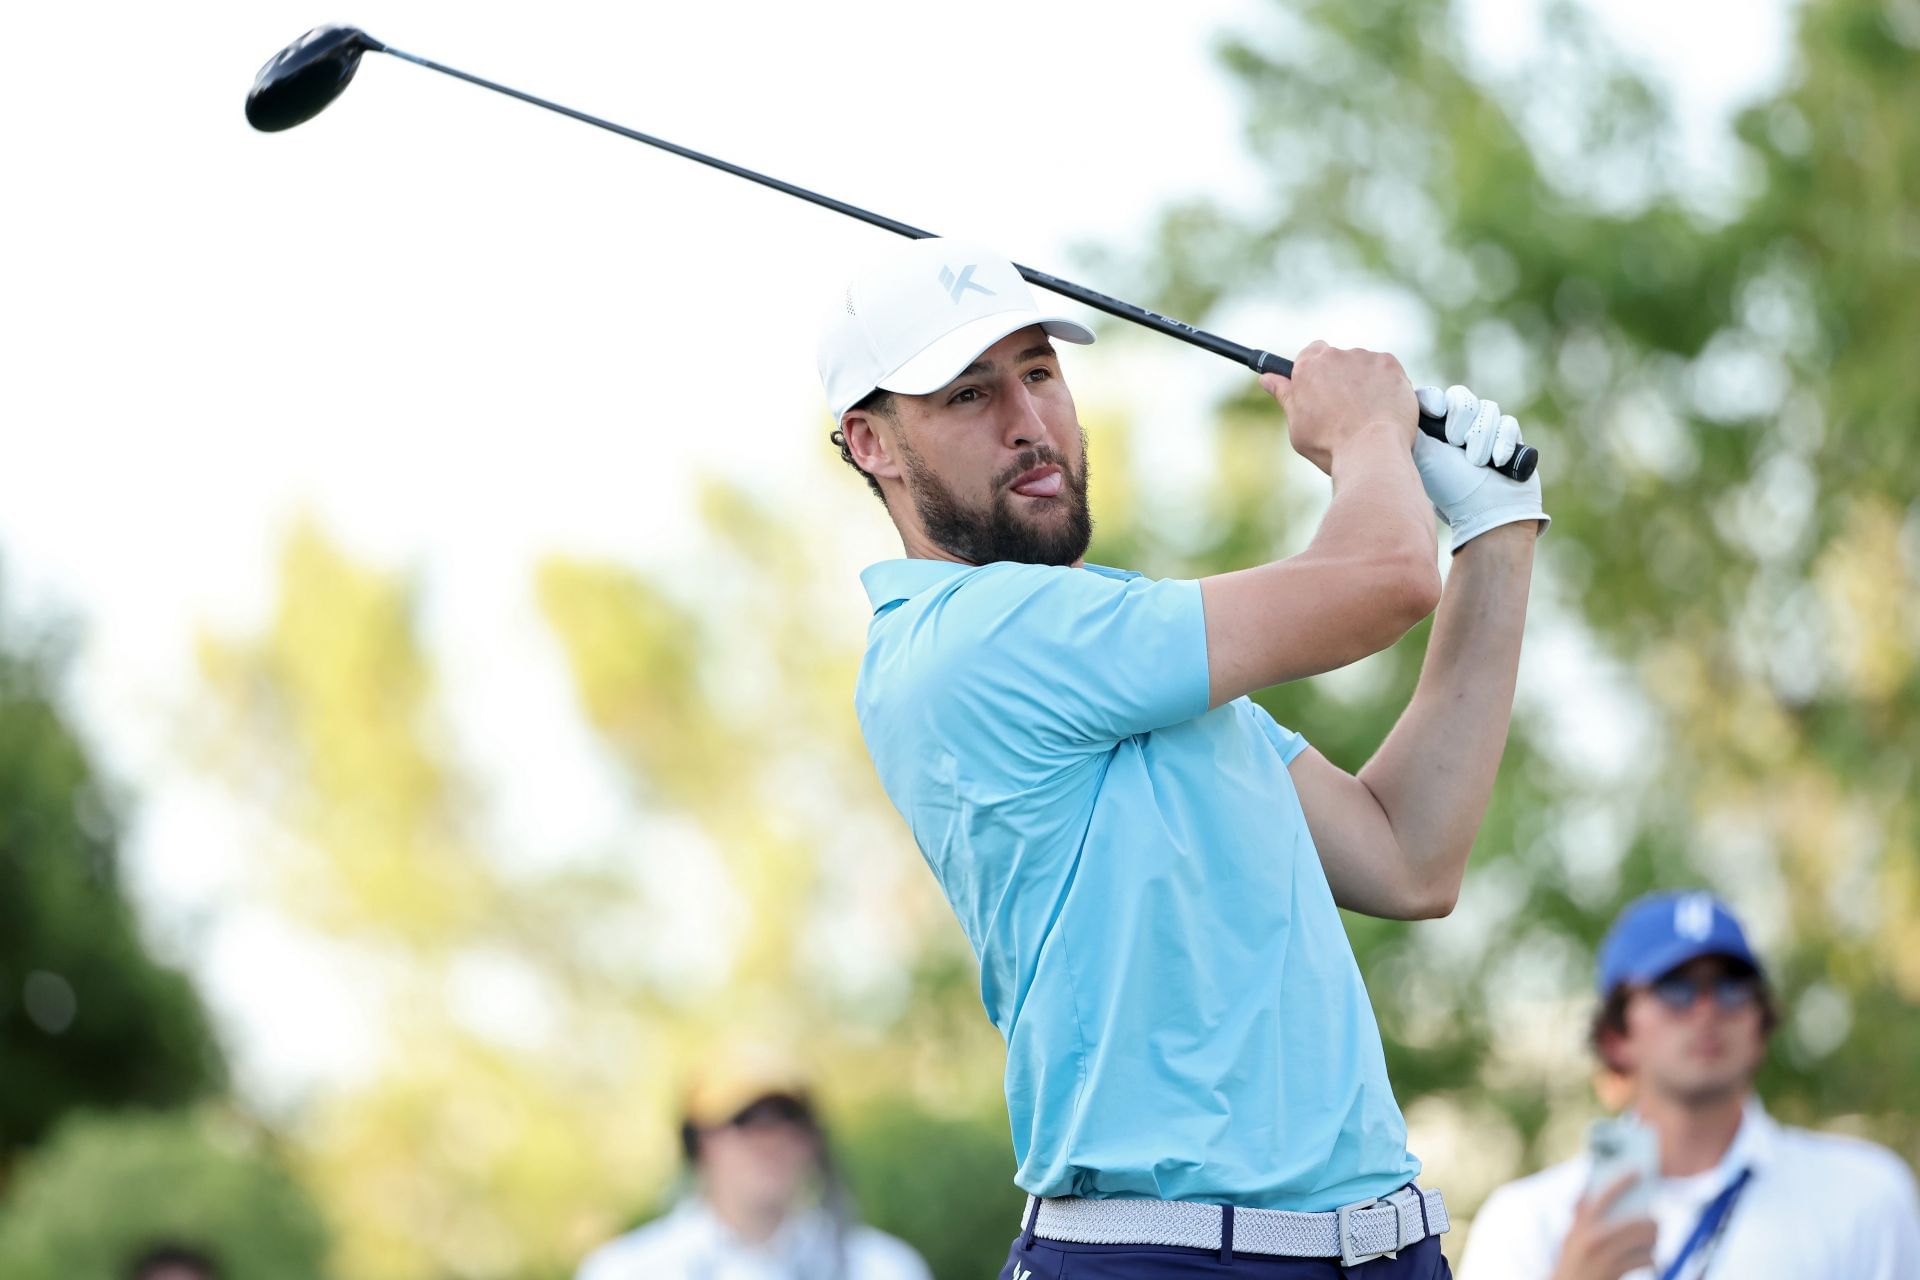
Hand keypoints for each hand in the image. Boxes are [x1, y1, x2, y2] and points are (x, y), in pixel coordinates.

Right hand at [1260, 341, 1416, 474]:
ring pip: (1363, 365)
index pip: (1310, 353)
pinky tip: (1382, 408)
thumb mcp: (1297, 424)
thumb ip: (1285, 396)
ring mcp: (1364, 358)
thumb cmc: (1330, 445)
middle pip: (1338, 360)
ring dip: (1364, 382)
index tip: (1320, 387)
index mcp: (1308, 367)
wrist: (1371, 451)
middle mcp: (1335, 356)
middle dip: (1341, 379)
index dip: (1316, 371)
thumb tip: (1267, 379)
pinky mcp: (1390, 364)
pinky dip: (1386, 385)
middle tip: (1344, 409)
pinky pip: (1386, 370)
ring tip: (1366, 414)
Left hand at [1412, 385, 1548, 550]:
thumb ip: (1413, 427)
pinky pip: (1509, 423)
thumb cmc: (1451, 488)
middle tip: (1455, 442)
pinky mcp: (1509, 438)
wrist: (1488, 512)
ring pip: (1488, 408)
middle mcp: (1458, 427)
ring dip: (1482, 436)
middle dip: (1461, 417)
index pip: (1432, 396)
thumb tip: (1400, 406)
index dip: (1434, 398)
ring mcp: (1485, 431)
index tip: (1436, 412)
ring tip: (1476, 462)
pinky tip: (1497, 461)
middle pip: (1461, 396)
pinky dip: (1503, 442)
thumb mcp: (1424, 456)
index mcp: (1433, 430)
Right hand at [1549, 1173, 1658, 1279]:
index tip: (1638, 1171)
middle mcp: (1592, 1237)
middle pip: (1636, 1221)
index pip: (1604, 1195)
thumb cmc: (1574, 1260)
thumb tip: (1592, 1184)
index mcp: (1582, 1223)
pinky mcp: (1616, 1270)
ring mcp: (1605, 1255)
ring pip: (1645, 1239)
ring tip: (1650, 1244)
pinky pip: (1647, 1258)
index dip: (1622, 1181)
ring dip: (1653, 1241)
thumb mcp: (1572, 1234)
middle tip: (1655, 1224)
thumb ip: (1582, 1211)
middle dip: (1651, 1223)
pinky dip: (1651, 1259)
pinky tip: (1646, 1261)